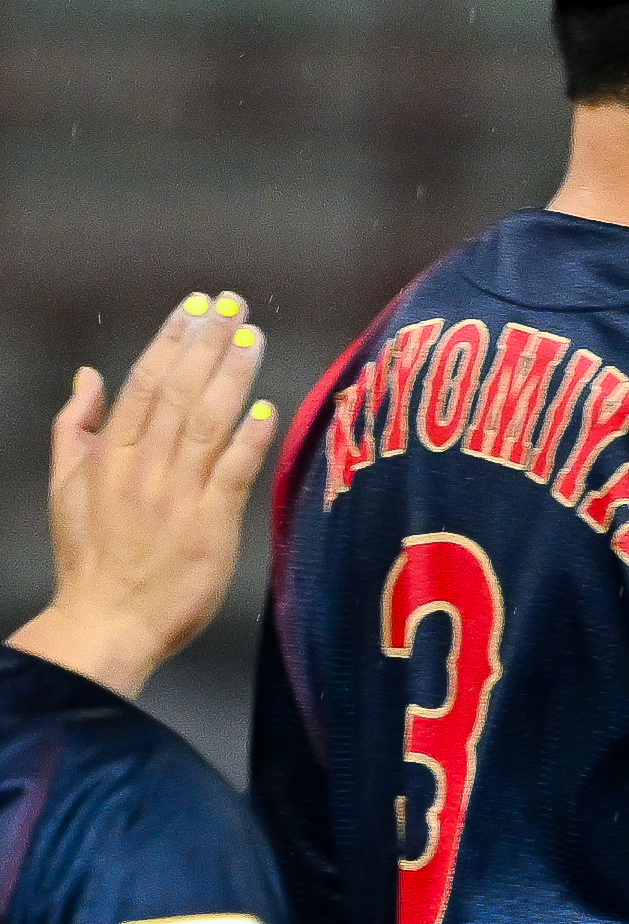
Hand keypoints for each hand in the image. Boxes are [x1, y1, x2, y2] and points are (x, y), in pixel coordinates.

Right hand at [12, 293, 278, 700]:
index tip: (195, 306)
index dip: (172, 339)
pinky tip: (266, 407)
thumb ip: (76, 427)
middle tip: (233, 303)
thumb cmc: (91, 558)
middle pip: (179, 391)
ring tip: (252, 336)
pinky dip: (249, 439)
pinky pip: (232, 473)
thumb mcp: (66, 485)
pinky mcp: (209, 526)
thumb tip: (87, 376)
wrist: (107, 620)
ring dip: (232, 375)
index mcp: (110, 454)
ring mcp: (177, 495)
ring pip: (207, 422)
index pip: (144, 381)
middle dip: (207, 341)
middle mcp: (142, 467)